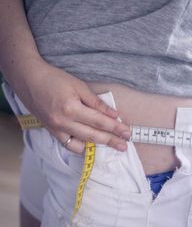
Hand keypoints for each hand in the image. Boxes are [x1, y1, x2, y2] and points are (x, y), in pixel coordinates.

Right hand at [14, 58, 130, 153]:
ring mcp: (56, 129)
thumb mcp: (79, 86)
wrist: (29, 80)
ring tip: (111, 146)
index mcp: (72, 109)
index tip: (127, 132)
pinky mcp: (52, 132)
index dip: (115, 128)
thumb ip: (96, 103)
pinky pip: (68, 145)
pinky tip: (91, 145)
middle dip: (111, 141)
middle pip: (93, 136)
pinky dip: (81, 147)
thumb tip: (114, 114)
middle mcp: (63, 123)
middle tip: (124, 145)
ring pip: (81, 144)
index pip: (99, 122)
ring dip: (97, 147)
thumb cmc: (54, 79)